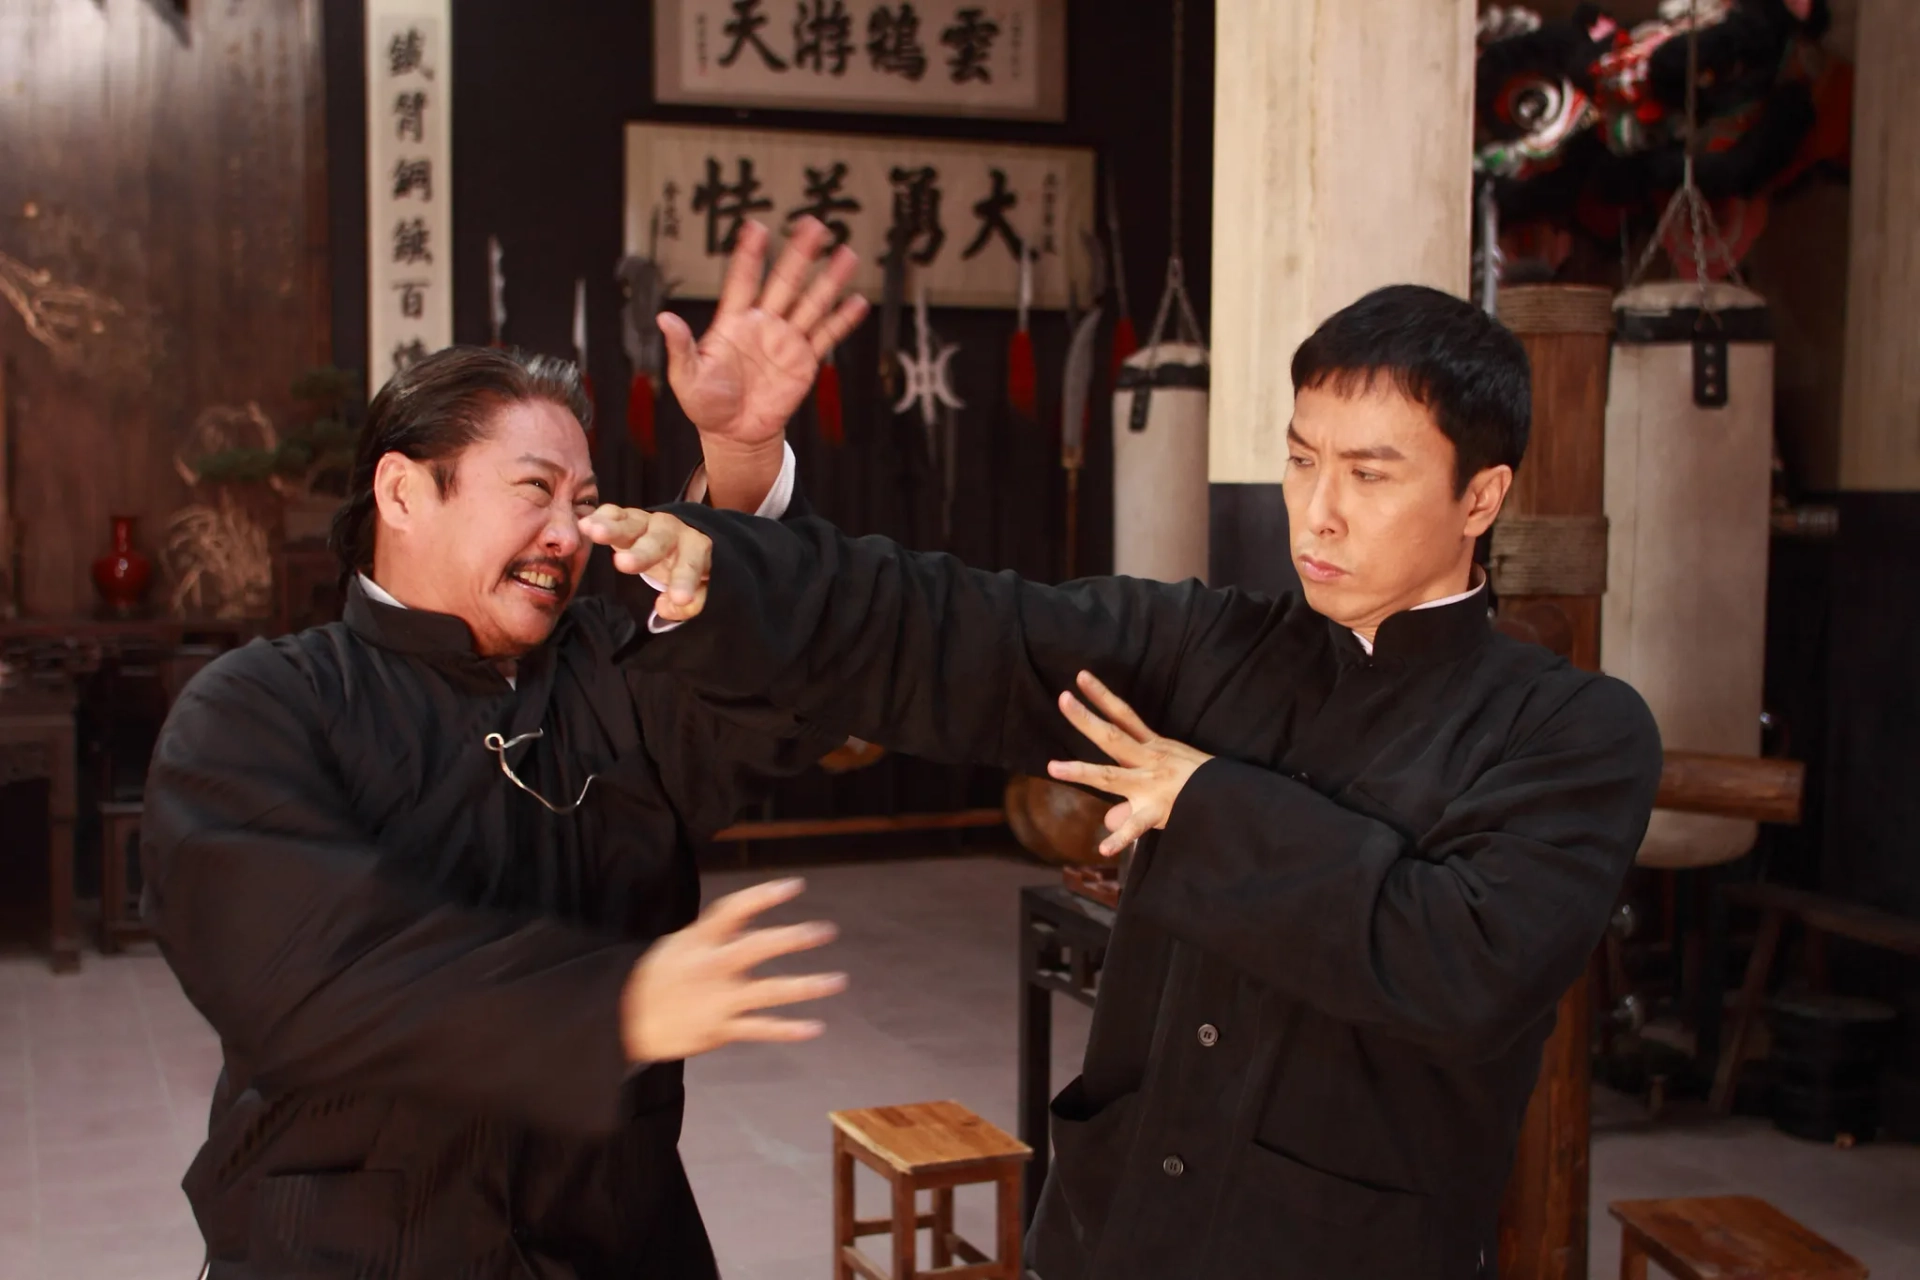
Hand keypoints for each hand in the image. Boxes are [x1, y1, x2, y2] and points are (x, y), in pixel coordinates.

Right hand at [579, 505, 711, 620]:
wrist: (681, 535)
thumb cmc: (686, 565)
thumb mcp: (699, 586)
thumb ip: (692, 602)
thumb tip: (666, 607)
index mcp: (696, 548)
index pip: (692, 565)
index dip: (685, 582)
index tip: (680, 600)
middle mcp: (671, 531)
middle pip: (658, 541)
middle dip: (641, 553)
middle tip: (623, 564)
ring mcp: (647, 523)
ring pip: (631, 524)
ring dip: (612, 529)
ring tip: (594, 533)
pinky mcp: (627, 517)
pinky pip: (614, 513)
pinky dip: (600, 517)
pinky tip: (585, 524)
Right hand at [621, 878, 846, 1062]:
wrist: (624, 1019)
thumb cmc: (657, 976)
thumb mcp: (680, 944)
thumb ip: (715, 933)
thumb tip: (747, 921)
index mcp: (701, 940)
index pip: (735, 910)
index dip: (765, 896)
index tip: (796, 886)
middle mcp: (713, 967)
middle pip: (758, 947)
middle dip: (793, 938)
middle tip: (825, 931)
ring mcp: (718, 999)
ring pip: (769, 992)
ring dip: (806, 986)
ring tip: (838, 980)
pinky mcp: (720, 1028)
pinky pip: (761, 1029)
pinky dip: (789, 1030)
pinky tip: (815, 1027)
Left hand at [659, 217, 867, 451]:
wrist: (734, 434)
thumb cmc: (706, 405)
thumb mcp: (685, 377)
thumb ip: (680, 348)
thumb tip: (664, 320)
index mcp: (733, 322)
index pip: (743, 281)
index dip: (750, 255)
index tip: (756, 228)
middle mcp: (763, 325)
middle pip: (784, 283)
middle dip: (799, 254)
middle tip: (813, 226)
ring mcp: (786, 341)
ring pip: (811, 303)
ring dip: (829, 280)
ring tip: (846, 255)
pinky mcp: (803, 361)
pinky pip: (825, 337)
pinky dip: (841, 320)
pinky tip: (856, 302)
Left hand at [1045, 671, 1213, 856]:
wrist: (1232, 795)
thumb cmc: (1201, 783)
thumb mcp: (1168, 778)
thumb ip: (1132, 800)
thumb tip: (1108, 821)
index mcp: (1152, 747)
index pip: (1124, 716)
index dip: (1102, 696)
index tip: (1081, 676)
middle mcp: (1148, 760)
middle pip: (1112, 737)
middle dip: (1086, 720)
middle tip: (1063, 699)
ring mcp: (1151, 785)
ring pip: (1111, 776)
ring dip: (1082, 772)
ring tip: (1054, 768)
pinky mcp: (1158, 810)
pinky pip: (1137, 826)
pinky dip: (1121, 838)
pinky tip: (1103, 847)